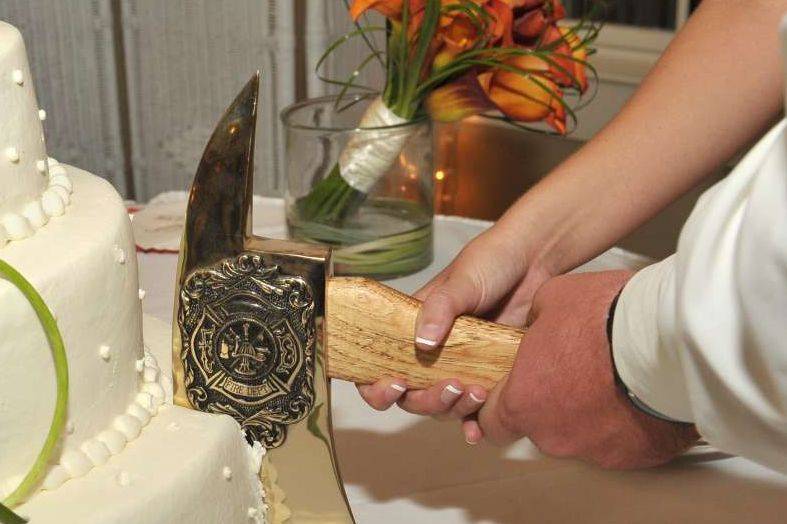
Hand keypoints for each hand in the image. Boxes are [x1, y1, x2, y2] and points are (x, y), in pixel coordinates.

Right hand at [357, 223, 552, 442]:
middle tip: (450, 386)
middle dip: (424, 400)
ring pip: (442, 405)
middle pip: (411, 395)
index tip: (393, 383)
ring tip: (477, 393)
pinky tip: (478, 430)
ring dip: (453, 408)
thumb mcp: (462, 280)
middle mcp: (432, 352)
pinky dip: (473, 425)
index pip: (379, 363)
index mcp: (413, 327)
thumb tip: (422, 343)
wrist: (535, 261)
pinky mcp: (489, 374)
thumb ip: (440, 308)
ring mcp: (461, 365)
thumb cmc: (491, 261)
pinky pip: (474, 410)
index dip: (376, 384)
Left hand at [477, 270, 699, 467]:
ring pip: (580, 435)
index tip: (510, 395)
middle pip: (539, 427)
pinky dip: (623, 422)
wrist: (665, 339)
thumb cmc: (605, 320)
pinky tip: (634, 394)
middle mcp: (553, 435)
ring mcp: (594, 450)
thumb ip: (534, 323)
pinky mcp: (632, 456)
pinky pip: (619, 441)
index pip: (491, 423)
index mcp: (523, 402)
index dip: (498, 408)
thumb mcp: (551, 299)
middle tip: (572, 372)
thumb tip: (539, 323)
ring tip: (610, 378)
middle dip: (550, 404)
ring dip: (588, 412)